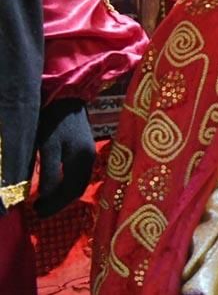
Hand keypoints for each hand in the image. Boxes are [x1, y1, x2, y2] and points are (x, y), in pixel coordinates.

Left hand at [34, 99, 95, 216]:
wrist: (66, 97)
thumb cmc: (54, 121)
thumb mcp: (48, 147)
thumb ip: (48, 172)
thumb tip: (45, 196)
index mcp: (82, 160)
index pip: (71, 191)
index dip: (55, 205)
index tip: (37, 212)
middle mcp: (89, 159)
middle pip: (77, 189)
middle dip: (59, 203)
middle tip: (39, 210)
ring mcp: (89, 153)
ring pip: (78, 182)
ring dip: (63, 194)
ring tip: (45, 199)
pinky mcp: (85, 148)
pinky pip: (79, 173)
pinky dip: (67, 183)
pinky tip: (55, 183)